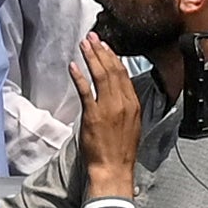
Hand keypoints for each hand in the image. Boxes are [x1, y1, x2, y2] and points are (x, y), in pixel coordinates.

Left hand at [72, 40, 140, 193]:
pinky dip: (79, 77)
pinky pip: (86, 91)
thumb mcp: (130, 126)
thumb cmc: (120, 151)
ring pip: (101, 76)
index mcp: (134, 105)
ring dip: (91, 58)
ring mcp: (108, 108)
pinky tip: (73, 65)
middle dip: (102, 52)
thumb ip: (125, 108)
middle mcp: (123, 103)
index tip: (106, 46)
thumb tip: (117, 95)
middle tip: (93, 38)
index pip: (124, 75)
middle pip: (113, 71)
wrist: (113, 169)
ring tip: (84, 45)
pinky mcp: (93, 115)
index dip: (114, 58)